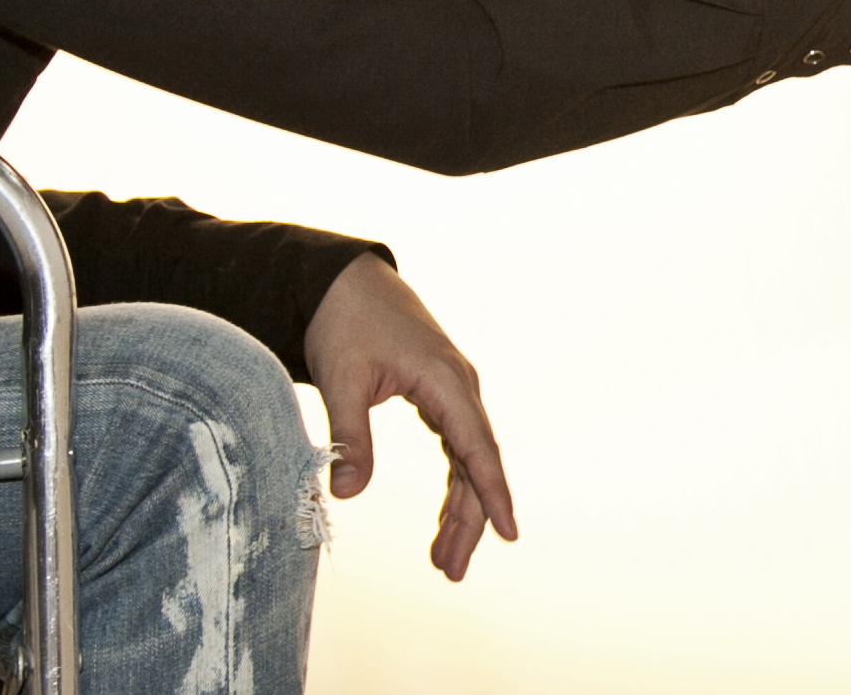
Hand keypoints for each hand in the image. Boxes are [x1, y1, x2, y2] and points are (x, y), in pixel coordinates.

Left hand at [302, 252, 517, 580]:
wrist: (345, 279)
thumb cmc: (345, 322)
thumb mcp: (342, 380)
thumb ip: (350, 437)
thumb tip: (347, 493)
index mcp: (444, 379)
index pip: (476, 446)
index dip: (491, 492)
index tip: (507, 531)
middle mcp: (458, 385)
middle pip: (475, 461)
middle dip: (470, 519)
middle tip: (452, 572)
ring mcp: (451, 388)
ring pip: (467, 458)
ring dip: (460, 507)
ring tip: (444, 559)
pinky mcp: (438, 392)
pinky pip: (455, 444)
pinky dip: (453, 481)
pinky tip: (448, 516)